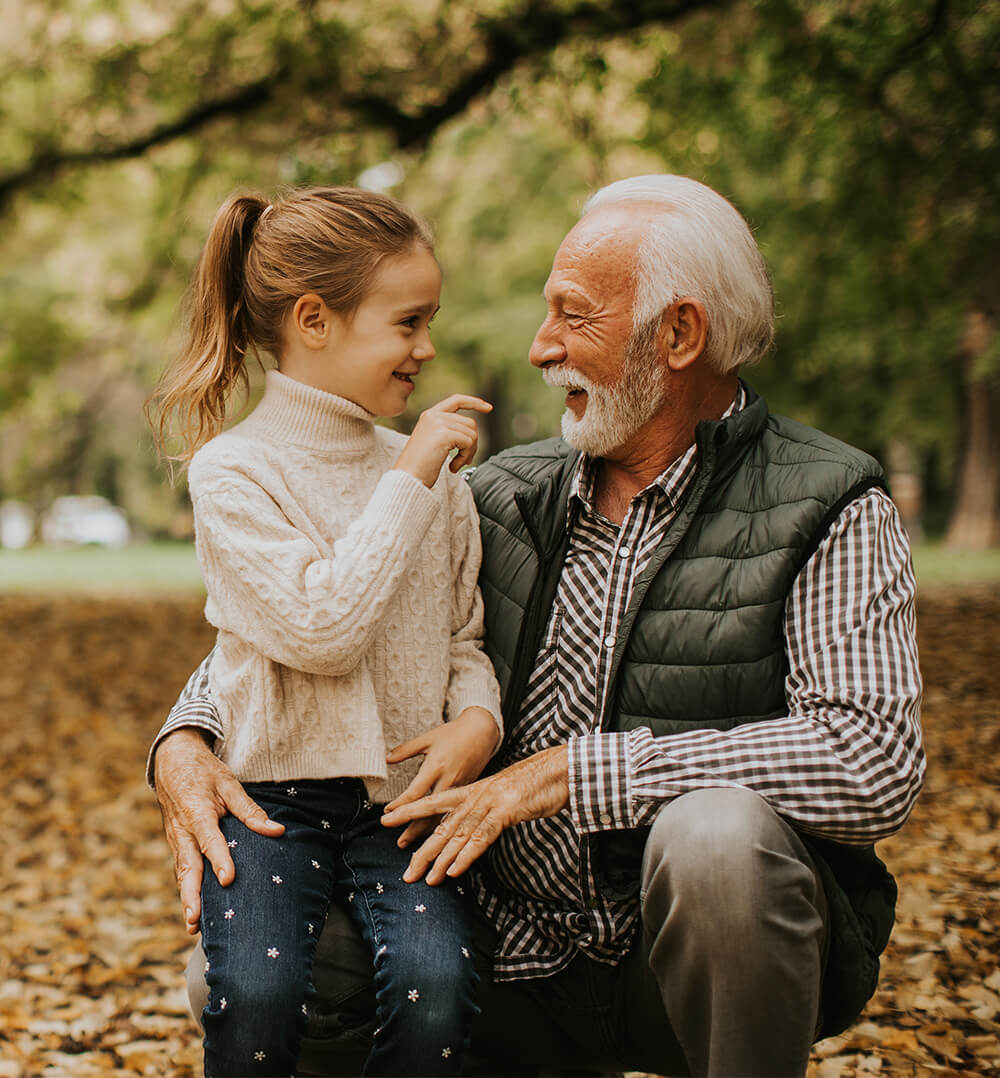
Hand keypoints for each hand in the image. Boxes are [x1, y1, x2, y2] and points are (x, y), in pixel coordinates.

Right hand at [153, 727, 284, 933]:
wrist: (172, 760)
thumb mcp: (229, 783)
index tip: (228, 880)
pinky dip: (186, 891)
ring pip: (181, 873)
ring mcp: (175, 839)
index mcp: (197, 812)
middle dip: (191, 895)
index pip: (209, 840)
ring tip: (193, 926)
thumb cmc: (204, 772)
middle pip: (187, 867)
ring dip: (186, 899)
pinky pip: (181, 870)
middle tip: (196, 920)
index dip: (219, 860)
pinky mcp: (176, 844)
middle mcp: (182, 831)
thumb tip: (277, 831)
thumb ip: (250, 809)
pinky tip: (194, 911)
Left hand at [380, 745, 568, 884]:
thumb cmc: (532, 783)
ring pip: (458, 834)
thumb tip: (472, 823)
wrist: (558, 769)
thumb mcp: (503, 792)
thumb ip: (485, 806)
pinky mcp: (506, 810)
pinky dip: (466, 855)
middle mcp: (475, 796)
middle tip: (406, 873)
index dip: (409, 811)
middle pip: (441, 825)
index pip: (433, 802)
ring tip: (425, 879)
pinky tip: (454, 871)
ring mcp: (489, 802)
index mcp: (472, 790)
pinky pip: (481, 837)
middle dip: (421, 850)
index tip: (386, 821)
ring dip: (441, 859)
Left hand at [384, 707, 500, 847]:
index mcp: (436, 766)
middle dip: (413, 828)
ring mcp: (460, 787)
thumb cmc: (454, 733)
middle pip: (429, 810)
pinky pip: (454, 812)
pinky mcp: (468, 791)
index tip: (388, 814)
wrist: (483, 731)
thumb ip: (406, 750)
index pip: (415, 791)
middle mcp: (447, 779)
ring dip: (428, 832)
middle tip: (400, 842)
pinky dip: (443, 825)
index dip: (401, 806)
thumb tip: (387, 758)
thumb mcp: (428, 738)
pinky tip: (437, 836)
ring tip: (416, 846)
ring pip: (443, 815)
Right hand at [394, 395, 492, 486]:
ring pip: (472, 433)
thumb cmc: (420, 467)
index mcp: (430, 415)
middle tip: (463, 460)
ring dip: (469, 452)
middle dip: (472, 444)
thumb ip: (449, 431)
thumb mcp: (434, 442)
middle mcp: (433, 415)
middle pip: (470, 423)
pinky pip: (468, 443)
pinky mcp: (443, 434)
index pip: (456, 400)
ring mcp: (438, 423)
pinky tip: (453, 467)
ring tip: (456, 464)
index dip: (474, 402)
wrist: (407, 478)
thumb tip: (472, 433)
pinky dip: (464, 458)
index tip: (488, 407)